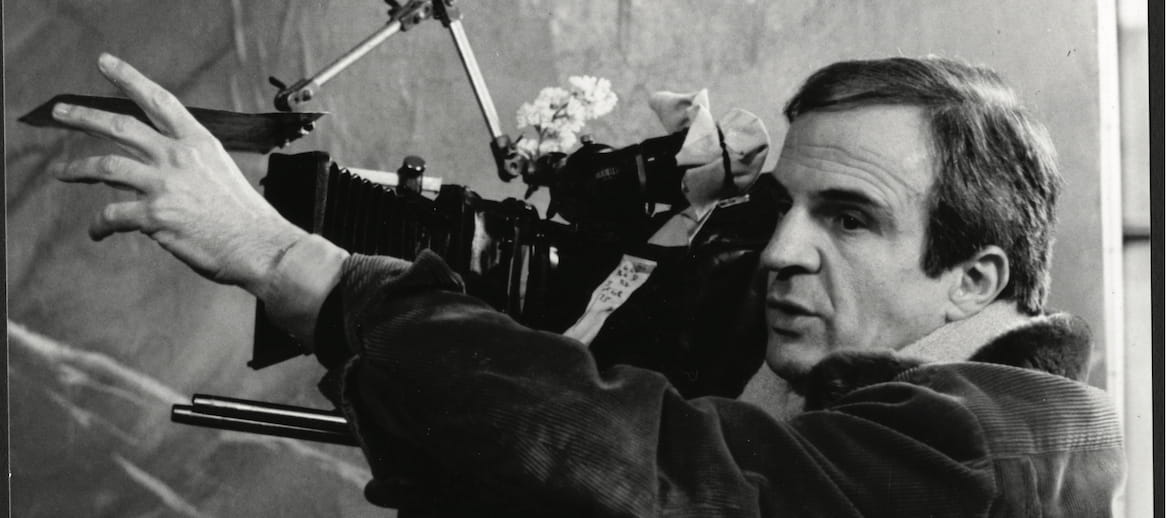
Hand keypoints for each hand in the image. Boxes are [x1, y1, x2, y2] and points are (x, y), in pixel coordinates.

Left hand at [49, 53, 307, 297]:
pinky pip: (112, 215)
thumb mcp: (220, 172)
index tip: (106, 64)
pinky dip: (99, 224)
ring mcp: (165, 185)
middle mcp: (178, 157)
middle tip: (61, 112)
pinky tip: (97, 231)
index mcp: (199, 143)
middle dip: (84, 117)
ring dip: (77, 169)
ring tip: (62, 172)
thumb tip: (148, 165)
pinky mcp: (155, 216)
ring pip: (105, 168)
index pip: (159, 101)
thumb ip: (186, 163)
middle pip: (121, 127)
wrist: (259, 245)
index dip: (129, 78)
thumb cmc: (244, 215)